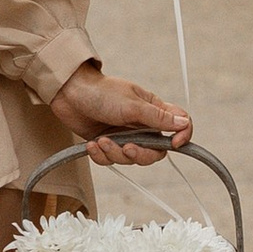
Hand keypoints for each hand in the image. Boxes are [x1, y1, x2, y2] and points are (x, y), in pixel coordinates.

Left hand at [47, 61, 192, 163]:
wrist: (68, 93)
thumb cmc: (101, 92)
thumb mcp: (132, 105)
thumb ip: (158, 117)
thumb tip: (183, 124)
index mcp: (154, 110)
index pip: (180, 125)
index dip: (182, 137)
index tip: (173, 144)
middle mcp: (142, 125)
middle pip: (155, 152)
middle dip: (140, 154)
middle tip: (127, 147)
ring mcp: (125, 135)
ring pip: (132, 159)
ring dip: (115, 153)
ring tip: (101, 141)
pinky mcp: (108, 143)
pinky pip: (111, 160)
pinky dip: (101, 155)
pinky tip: (92, 145)